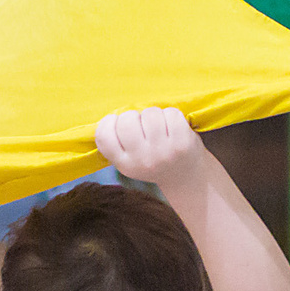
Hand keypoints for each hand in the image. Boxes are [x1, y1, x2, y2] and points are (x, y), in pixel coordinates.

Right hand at [93, 106, 208, 188]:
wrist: (185, 177)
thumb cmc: (153, 160)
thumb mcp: (131, 160)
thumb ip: (119, 143)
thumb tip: (112, 115)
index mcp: (125, 164)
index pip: (104, 136)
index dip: (108, 122)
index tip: (117, 121)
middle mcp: (142, 160)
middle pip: (126, 120)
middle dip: (134, 116)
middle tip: (142, 125)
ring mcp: (163, 152)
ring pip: (150, 113)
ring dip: (154, 114)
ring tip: (159, 126)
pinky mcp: (182, 143)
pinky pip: (170, 113)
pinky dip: (171, 114)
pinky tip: (173, 126)